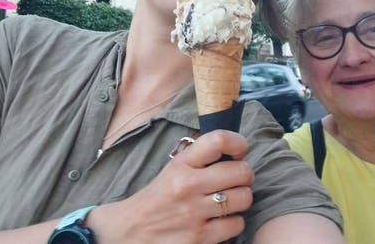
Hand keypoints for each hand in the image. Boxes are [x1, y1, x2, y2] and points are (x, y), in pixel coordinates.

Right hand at [89, 130, 253, 243]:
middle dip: (244, 174)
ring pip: (244, 198)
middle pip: (241, 171)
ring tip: (229, 199)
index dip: (238, 143)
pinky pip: (236, 224)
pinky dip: (233, 222)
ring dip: (241, 198)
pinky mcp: (199, 238)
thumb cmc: (159, 196)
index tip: (239, 150)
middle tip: (236, 179)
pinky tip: (221, 219)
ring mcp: (194, 213)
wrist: (130, 230)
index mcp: (181, 164)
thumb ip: (199, 154)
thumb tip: (231, 143)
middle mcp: (188, 185)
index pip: (219, 140)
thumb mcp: (173, 167)